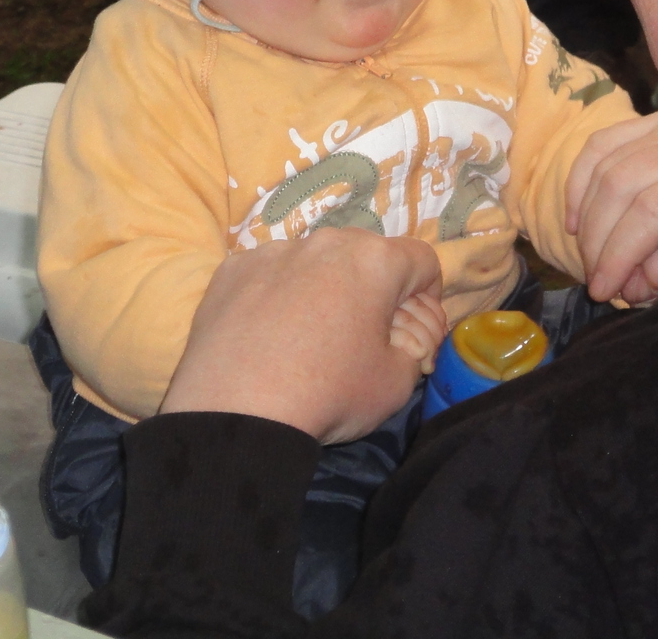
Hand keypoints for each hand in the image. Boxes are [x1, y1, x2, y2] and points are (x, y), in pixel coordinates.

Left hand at [160, 230, 445, 444]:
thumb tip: (402, 332)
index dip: (426, 296)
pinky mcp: (232, 269)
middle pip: (366, 255)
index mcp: (376, 261)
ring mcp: (274, 251)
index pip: (422, 262)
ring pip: (314, 261)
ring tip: (305, 338)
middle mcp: (326, 241)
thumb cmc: (330, 395)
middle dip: (372, 288)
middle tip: (359, 335)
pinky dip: (275, 295)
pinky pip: (268, 274)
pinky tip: (265, 336)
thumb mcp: (397, 384)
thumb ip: (414, 346)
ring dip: (322, 288)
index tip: (409, 327)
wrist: (237, 415)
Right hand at [565, 105, 657, 304]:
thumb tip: (640, 285)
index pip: (652, 210)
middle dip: (599, 243)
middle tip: (597, 282)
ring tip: (587, 258)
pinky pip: (602, 143)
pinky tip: (574, 219)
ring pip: (606, 165)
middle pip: (621, 187)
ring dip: (586, 217)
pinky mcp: (656, 117)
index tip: (605, 291)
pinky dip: (580, 181)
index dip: (620, 254)